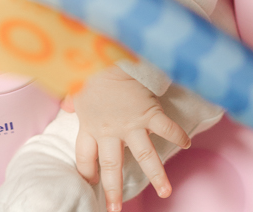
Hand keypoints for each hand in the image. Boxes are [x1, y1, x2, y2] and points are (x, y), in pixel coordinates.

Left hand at [71, 66, 189, 211]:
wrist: (109, 56)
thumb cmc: (91, 70)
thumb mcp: (76, 86)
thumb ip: (72, 99)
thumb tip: (66, 105)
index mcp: (90, 127)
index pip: (85, 157)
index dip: (87, 172)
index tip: (91, 184)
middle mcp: (110, 131)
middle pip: (112, 167)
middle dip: (114, 190)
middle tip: (116, 209)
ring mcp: (132, 124)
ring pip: (145, 156)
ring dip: (156, 175)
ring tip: (166, 192)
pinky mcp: (149, 113)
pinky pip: (165, 128)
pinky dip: (177, 136)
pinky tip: (186, 144)